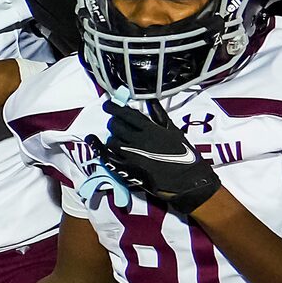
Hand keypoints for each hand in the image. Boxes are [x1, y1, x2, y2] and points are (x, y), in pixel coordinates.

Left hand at [100, 93, 222, 214]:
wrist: (188, 181)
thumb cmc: (185, 155)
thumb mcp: (175, 132)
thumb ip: (160, 116)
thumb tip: (151, 101)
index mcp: (151, 130)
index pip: (127, 114)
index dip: (115, 108)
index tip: (108, 105)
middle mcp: (138, 141)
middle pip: (116, 126)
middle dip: (114, 122)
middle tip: (115, 123)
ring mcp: (130, 155)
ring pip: (111, 141)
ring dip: (112, 137)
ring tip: (118, 137)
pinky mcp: (127, 169)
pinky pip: (107, 156)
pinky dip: (98, 147)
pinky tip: (93, 141)